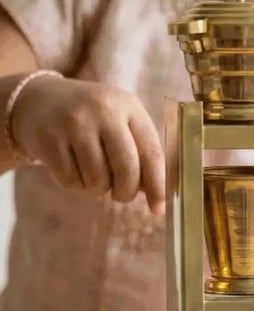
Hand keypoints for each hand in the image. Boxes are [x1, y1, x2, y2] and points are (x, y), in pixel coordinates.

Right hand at [11, 77, 164, 214]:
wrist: (38, 101)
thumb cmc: (93, 121)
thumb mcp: (121, 125)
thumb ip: (141, 155)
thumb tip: (159, 196)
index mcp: (129, 106)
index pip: (152, 153)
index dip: (158, 186)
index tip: (158, 210)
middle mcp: (103, 110)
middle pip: (127, 169)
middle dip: (126, 192)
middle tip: (121, 195)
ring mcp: (74, 123)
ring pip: (98, 180)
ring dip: (98, 188)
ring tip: (92, 173)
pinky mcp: (49, 138)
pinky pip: (72, 181)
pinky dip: (76, 184)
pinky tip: (72, 167)